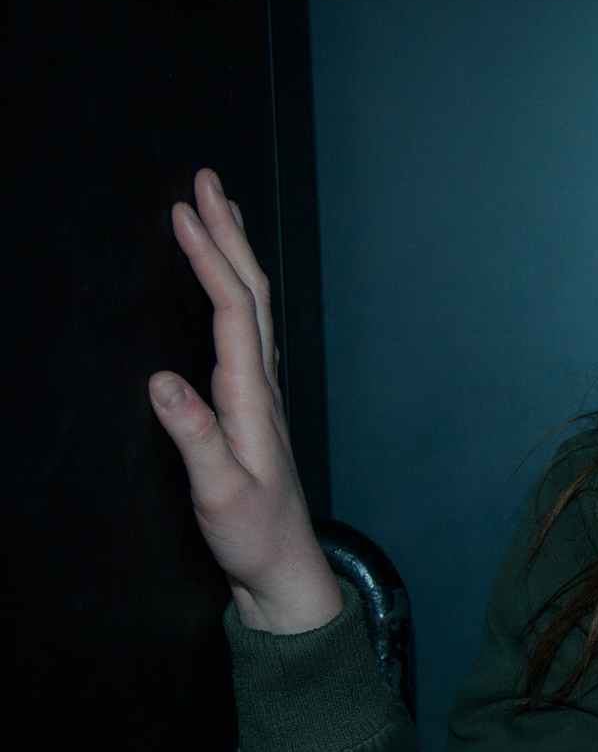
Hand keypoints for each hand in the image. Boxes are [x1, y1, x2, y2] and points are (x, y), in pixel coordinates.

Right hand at [149, 169, 341, 633]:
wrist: (283, 571)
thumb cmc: (253, 536)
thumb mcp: (218, 493)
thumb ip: (194, 439)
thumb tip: (161, 382)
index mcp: (253, 399)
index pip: (233, 312)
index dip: (210, 260)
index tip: (186, 213)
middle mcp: (263, 388)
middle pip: (250, 295)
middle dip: (227, 235)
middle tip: (206, 180)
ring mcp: (261, 395)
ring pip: (252, 307)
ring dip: (234, 255)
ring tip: (216, 209)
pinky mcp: (252, 407)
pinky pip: (245, 330)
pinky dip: (232, 291)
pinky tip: (224, 285)